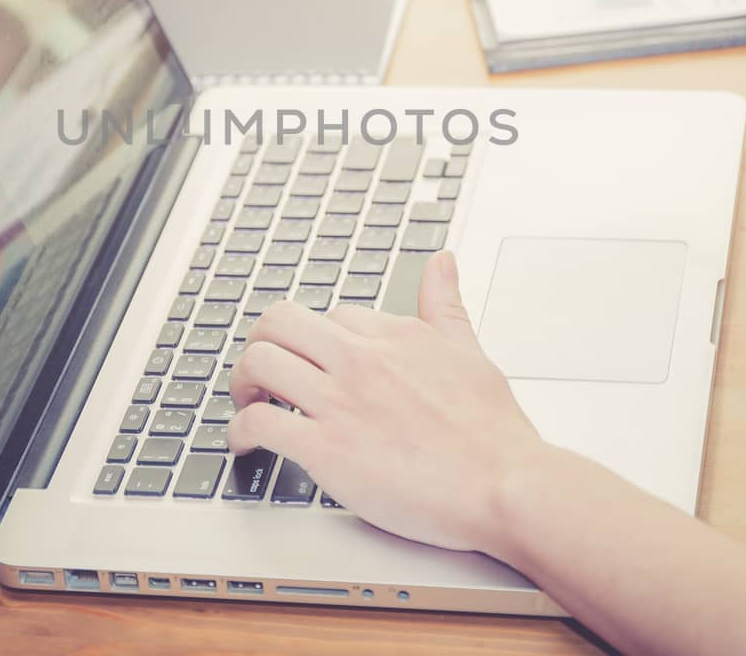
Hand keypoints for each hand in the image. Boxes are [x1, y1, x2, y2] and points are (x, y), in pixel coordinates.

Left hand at [226, 251, 543, 552]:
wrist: (505, 484)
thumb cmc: (493, 432)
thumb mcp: (471, 351)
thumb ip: (445, 305)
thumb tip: (442, 262)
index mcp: (393, 335)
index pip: (330, 314)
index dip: (317, 340)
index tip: (313, 363)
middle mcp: (361, 360)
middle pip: (278, 322)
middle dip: (262, 343)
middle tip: (262, 373)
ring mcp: (340, 402)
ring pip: (260, 363)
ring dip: (242, 382)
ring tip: (249, 402)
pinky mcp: (326, 448)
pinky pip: (260, 424)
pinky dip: (240, 432)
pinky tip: (247, 444)